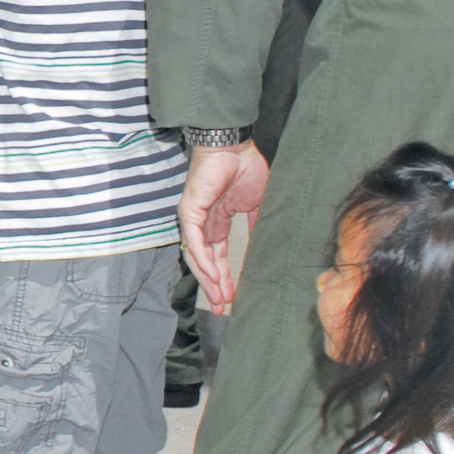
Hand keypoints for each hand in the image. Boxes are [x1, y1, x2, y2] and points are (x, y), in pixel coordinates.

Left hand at [180, 142, 270, 308]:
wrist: (234, 146)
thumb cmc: (246, 168)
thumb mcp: (256, 205)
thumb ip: (255, 226)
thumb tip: (264, 248)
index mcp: (218, 221)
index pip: (218, 255)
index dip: (225, 276)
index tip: (233, 297)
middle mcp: (203, 222)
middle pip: (206, 261)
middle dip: (215, 285)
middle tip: (223, 307)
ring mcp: (194, 217)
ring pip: (198, 255)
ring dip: (209, 278)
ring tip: (220, 299)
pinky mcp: (189, 210)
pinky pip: (195, 240)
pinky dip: (204, 259)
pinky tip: (213, 276)